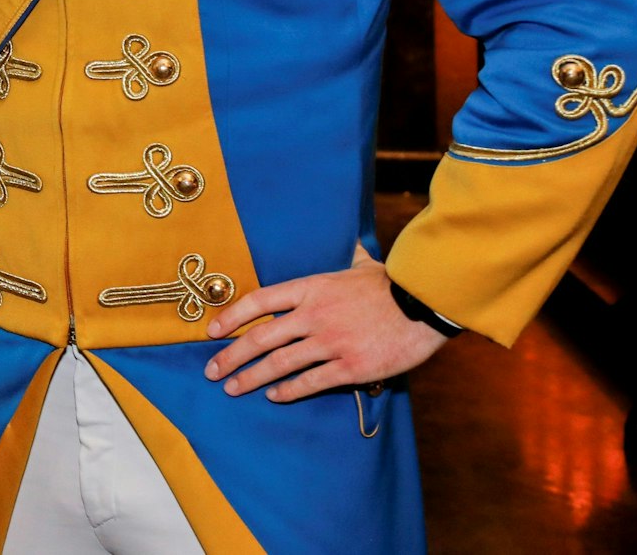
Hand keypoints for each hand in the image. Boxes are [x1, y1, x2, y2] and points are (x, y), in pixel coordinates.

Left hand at [202, 253, 448, 402]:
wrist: (425, 305)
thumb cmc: (393, 284)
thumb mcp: (363, 264)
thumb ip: (348, 256)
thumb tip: (349, 241)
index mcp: (311, 288)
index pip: (259, 301)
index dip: (231, 317)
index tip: (212, 332)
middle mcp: (314, 315)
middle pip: (261, 337)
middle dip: (231, 356)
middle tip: (211, 370)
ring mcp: (331, 342)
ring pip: (280, 363)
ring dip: (252, 378)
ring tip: (233, 388)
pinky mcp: (350, 367)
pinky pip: (311, 381)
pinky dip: (289, 391)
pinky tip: (274, 396)